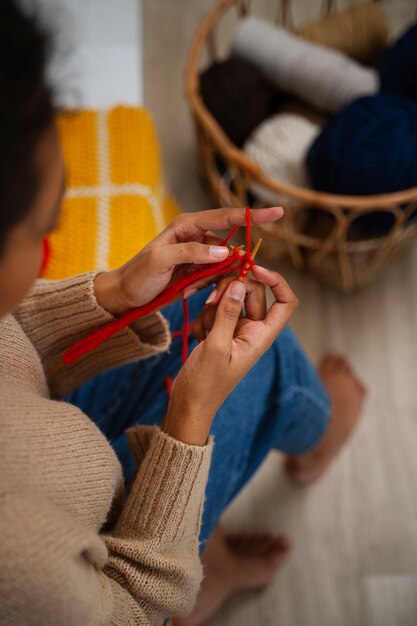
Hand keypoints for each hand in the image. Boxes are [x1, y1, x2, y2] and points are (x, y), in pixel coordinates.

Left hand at [93, 207, 282, 314]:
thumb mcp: (161, 261)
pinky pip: (219, 276)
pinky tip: (194, 292)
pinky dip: (213, 286)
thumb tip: (225, 250)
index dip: (253, 215)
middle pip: (231, 243)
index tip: (279, 213)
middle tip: (211, 278)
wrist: (126, 295)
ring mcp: (199, 255)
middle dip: (233, 262)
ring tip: (193, 288)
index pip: (226, 217)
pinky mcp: (199, 271)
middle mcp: (196, 236)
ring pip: (227, 263)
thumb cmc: (138, 275)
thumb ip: (192, 253)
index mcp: (187, 226)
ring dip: (220, 279)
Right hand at [161, 266, 297, 445]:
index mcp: (261, 336)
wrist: (188, 404)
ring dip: (213, 308)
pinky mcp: (220, 332)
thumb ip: (228, 313)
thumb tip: (239, 283)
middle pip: (252, 293)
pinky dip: (204, 319)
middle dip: (231, 291)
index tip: (253, 269)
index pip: (285, 302)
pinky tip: (198, 338)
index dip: (276, 281)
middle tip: (212, 300)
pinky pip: (215, 311)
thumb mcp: (216, 346)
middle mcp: (253, 330)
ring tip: (203, 333)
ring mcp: (236, 330)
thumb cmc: (206, 383)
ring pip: (230, 299)